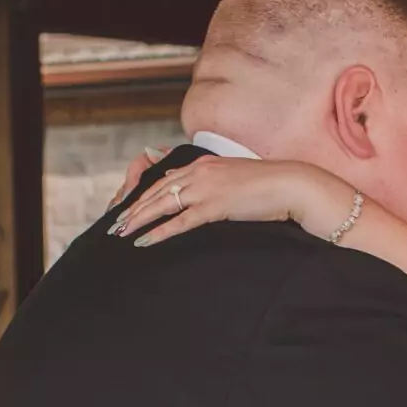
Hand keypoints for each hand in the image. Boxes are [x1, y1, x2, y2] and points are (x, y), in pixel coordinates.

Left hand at [111, 155, 352, 246]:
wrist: (290, 185)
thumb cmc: (267, 187)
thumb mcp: (233, 179)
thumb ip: (212, 183)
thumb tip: (197, 194)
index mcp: (202, 165)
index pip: (164, 180)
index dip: (143, 195)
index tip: (129, 208)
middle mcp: (199, 173)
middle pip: (156, 191)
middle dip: (133, 208)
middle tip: (116, 224)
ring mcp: (206, 188)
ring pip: (163, 204)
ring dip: (139, 219)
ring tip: (123, 233)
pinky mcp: (216, 206)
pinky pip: (181, 221)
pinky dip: (160, 232)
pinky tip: (146, 241)